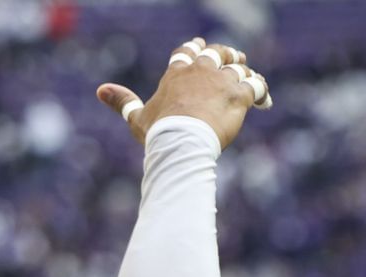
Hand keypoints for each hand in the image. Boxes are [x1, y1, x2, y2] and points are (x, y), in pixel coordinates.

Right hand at [98, 37, 270, 150]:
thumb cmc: (159, 132)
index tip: (201, 46)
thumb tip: (101, 90)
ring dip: (246, 73)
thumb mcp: (138, 117)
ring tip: (252, 80)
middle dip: (227, 54)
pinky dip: (261, 91)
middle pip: (217, 53)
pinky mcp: (238, 95)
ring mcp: (220, 81)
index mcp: (176, 73)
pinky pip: (255, 86)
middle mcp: (200, 71)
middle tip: (236, 58)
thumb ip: (123, 102)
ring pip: (239, 69)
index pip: (188, 52)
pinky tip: (264, 101)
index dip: (195, 48)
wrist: (181, 141)